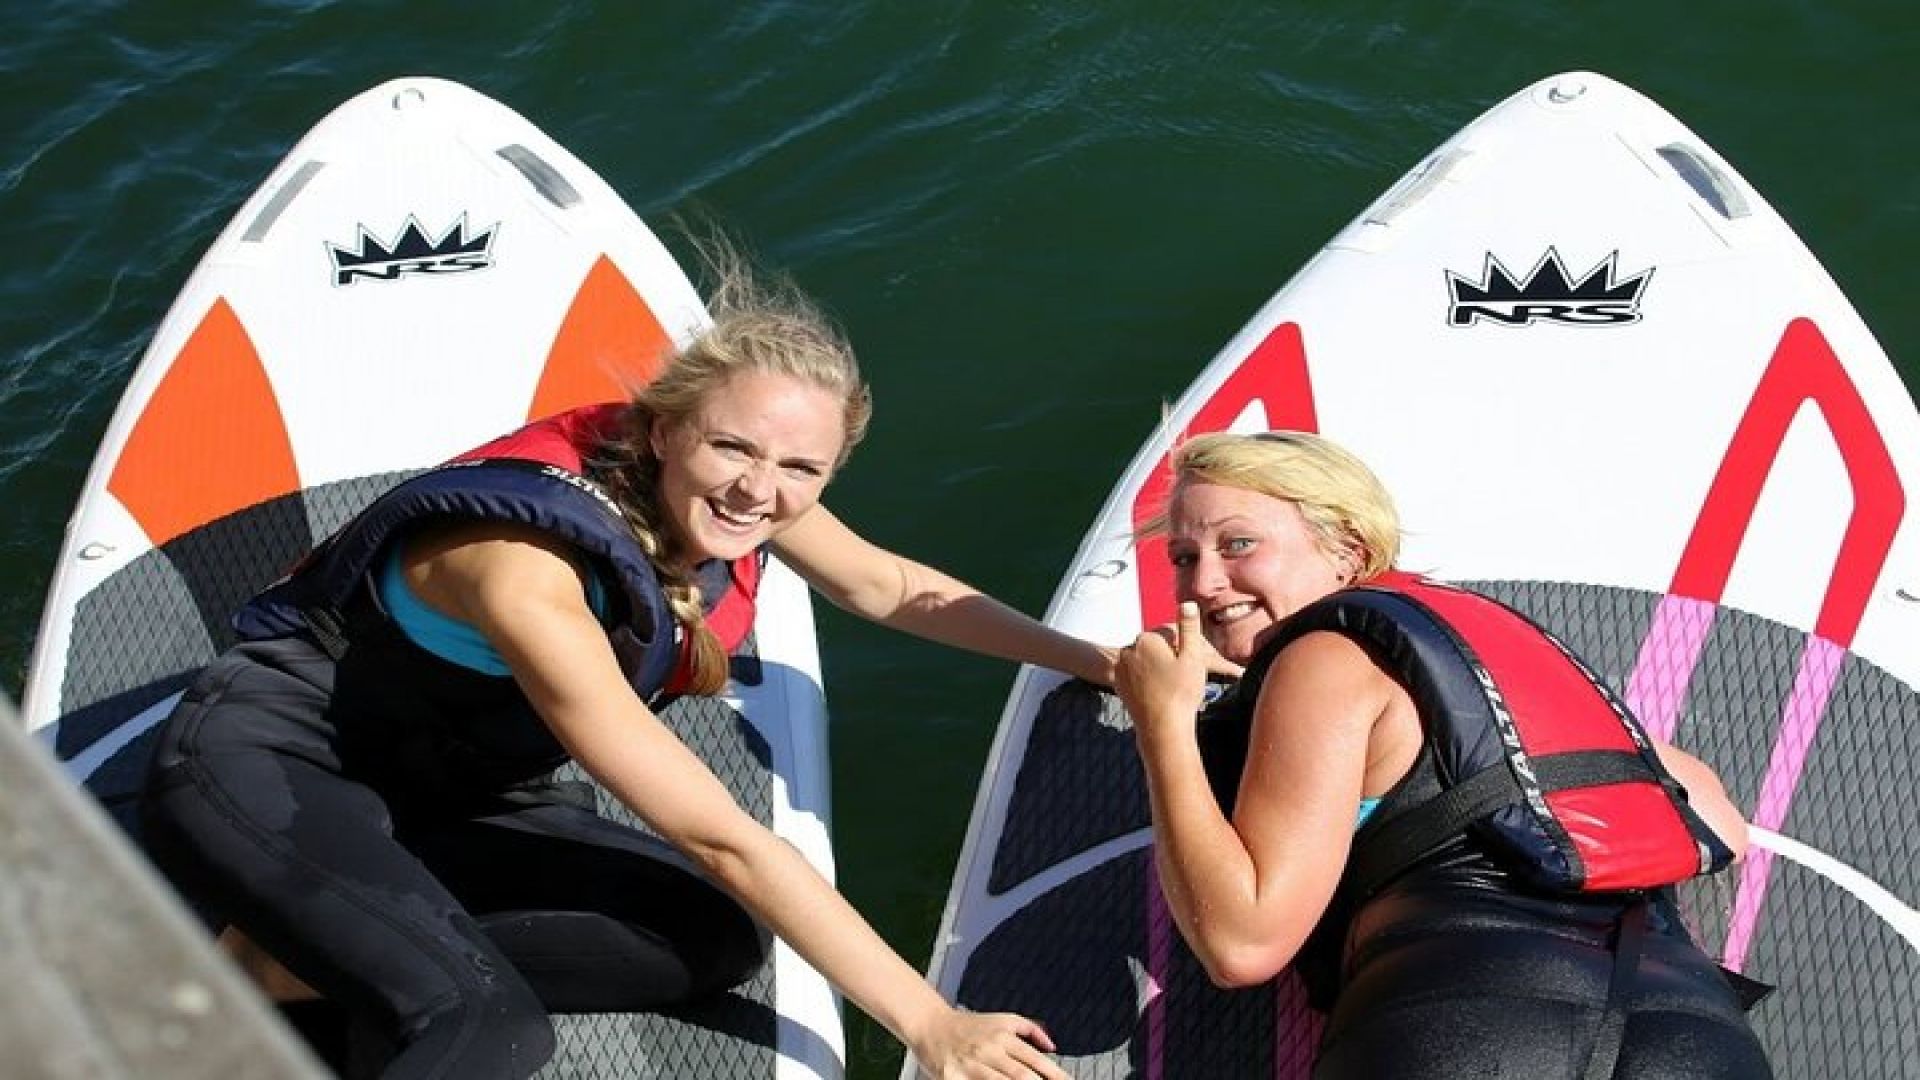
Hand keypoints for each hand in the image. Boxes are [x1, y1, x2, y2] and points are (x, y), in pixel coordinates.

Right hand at [910, 1007, 1068, 1079]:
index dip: (1054, 1075)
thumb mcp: (1003, 1019)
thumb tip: (1053, 1046)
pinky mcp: (952, 1078)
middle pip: (1020, 1076)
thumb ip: (1030, 1029)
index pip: (1035, 1060)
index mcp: (1003, 1037)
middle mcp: (989, 1051)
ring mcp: (970, 1067)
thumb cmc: (970, 1025)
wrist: (931, 1025)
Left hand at [1115, 601, 1212, 743]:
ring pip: (1146, 661)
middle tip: (1185, 677)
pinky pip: (1137, 675)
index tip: (1193, 664)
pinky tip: (1160, 692)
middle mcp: (1128, 650)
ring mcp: (1121, 668)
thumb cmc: (1180, 693)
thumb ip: (1189, 627)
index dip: (1185, 648)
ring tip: (1173, 686)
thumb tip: (1185, 603)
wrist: (1161, 728)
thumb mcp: (1193, 657)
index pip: (1170, 634)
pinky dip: (1148, 680)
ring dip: (1159, 668)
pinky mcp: (1119, 685)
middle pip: (1156, 647)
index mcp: (1146, 639)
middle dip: (1171, 657)